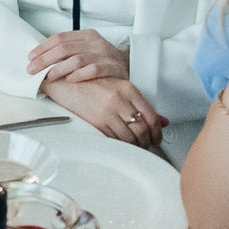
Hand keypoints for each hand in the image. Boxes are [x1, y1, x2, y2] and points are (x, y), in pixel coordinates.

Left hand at [27, 29, 130, 86]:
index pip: (59, 38)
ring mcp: (103, 54)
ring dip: (59, 68)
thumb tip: (40, 57)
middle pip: (64, 48)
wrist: (129, 66)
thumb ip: (68, 50)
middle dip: (45, 59)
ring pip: (76, 59)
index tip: (30, 57)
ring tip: (47, 77)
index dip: (43, 47)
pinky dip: (80, 75)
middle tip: (32, 69)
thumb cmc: (102, 59)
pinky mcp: (111, 68)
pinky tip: (70, 80)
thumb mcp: (86, 48)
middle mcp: (94, 42)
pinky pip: (93, 70)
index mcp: (86, 35)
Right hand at [42, 75, 164, 147]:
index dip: (157, 132)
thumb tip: (161, 121)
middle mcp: (120, 99)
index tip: (157, 137)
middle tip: (148, 145)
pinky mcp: (96, 121)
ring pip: (130, 136)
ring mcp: (108, 111)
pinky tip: (123, 144)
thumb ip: (140, 104)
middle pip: (142, 129)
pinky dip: (121, 145)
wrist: (67, 81)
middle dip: (148, 141)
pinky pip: (115, 138)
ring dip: (136, 146)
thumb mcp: (120, 88)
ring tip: (136, 147)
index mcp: (129, 89)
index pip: (151, 116)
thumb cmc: (92, 84)